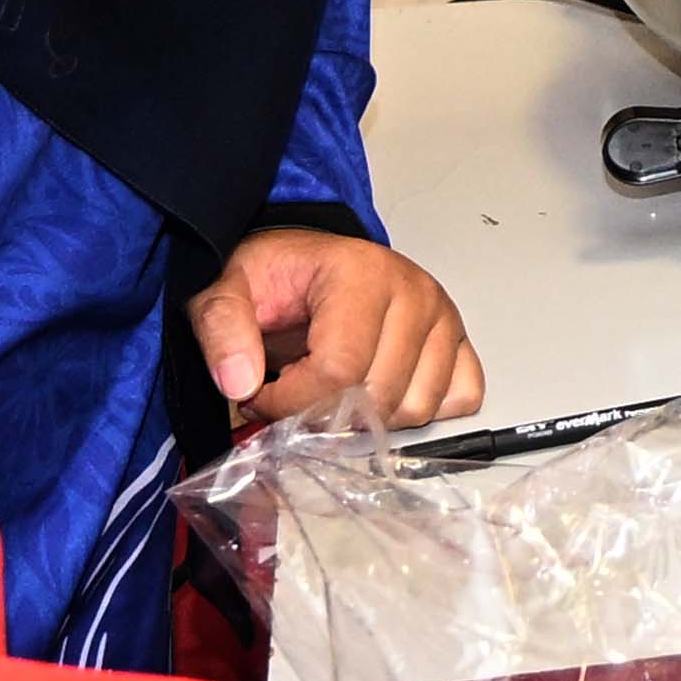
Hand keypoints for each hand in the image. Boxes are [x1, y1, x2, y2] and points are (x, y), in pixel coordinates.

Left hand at [190, 230, 482, 425]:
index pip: (338, 372)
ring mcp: (443, 319)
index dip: (291, 402)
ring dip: (370, 418)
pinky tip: (380, 394)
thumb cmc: (277, 276)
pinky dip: (418, 410)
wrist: (308, 262)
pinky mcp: (458, 343)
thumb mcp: (227, 288)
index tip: (260, 394)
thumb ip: (222, 328)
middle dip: (324, 415)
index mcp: (361, 273)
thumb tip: (239, 383)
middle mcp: (414, 293)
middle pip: (377, 398)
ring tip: (334, 391)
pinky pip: (457, 400)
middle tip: (292, 395)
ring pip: (415, 409)